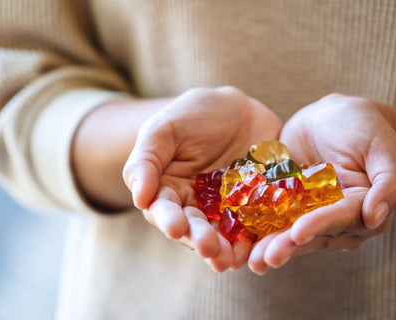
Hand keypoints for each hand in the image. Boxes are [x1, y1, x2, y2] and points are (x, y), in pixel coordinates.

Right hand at [123, 87, 281, 271]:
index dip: (169, 220)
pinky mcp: (252, 207)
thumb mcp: (163, 129)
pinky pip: (253, 225)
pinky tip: (256, 247)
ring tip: (231, 259)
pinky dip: (254, 238)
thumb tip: (139, 199)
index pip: (164, 210)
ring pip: (223, 234)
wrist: (236, 109)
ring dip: (226, 249)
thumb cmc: (192, 116)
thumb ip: (146, 161)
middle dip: (200, 240)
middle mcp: (194, 206)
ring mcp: (224, 209)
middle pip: (194, 228)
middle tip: (209, 247)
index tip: (176, 227)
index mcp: (168, 190)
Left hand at [248, 93, 395, 273]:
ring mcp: (306, 213)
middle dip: (288, 247)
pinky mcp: (283, 205)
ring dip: (268, 246)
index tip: (298, 233)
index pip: (340, 220)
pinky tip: (236, 237)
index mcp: (361, 209)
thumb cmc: (362, 127)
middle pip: (310, 235)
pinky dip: (253, 226)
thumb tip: (376, 218)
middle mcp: (333, 218)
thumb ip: (387, 184)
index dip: (319, 226)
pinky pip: (268, 216)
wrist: (329, 117)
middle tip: (266, 259)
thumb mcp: (381, 148)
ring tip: (251, 259)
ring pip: (287, 232)